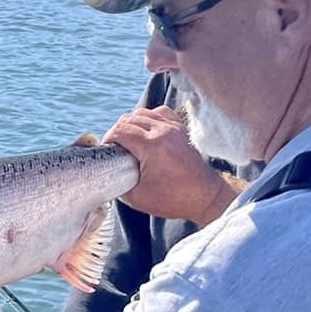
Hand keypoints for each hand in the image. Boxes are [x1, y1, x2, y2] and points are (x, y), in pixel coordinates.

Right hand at [104, 105, 237, 223]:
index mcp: (152, 145)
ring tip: (128, 141)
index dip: (108, 139)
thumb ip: (118, 183)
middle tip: (115, 148)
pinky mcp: (180, 129)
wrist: (204, 196)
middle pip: (129, 119)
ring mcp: (173, 127)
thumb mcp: (138, 198)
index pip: (120, 130)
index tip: (106, 150)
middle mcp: (163, 131)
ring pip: (143, 112)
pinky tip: (145, 131)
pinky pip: (159, 112)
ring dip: (131, 124)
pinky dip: (148, 118)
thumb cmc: (174, 199)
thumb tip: (108, 173)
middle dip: (117, 132)